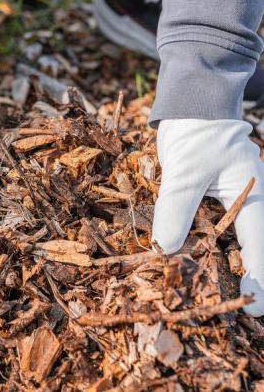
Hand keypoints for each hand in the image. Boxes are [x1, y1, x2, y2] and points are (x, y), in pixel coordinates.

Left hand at [152, 119, 263, 316]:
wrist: (188, 110)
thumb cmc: (196, 133)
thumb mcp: (187, 169)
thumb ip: (177, 207)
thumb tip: (165, 249)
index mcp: (254, 195)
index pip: (259, 244)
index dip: (259, 278)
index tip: (255, 308)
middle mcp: (244, 203)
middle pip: (245, 247)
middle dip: (235, 275)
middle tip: (224, 305)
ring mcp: (225, 203)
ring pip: (221, 240)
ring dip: (209, 261)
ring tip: (197, 287)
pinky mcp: (205, 201)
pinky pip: (201, 227)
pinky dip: (191, 242)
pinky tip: (180, 256)